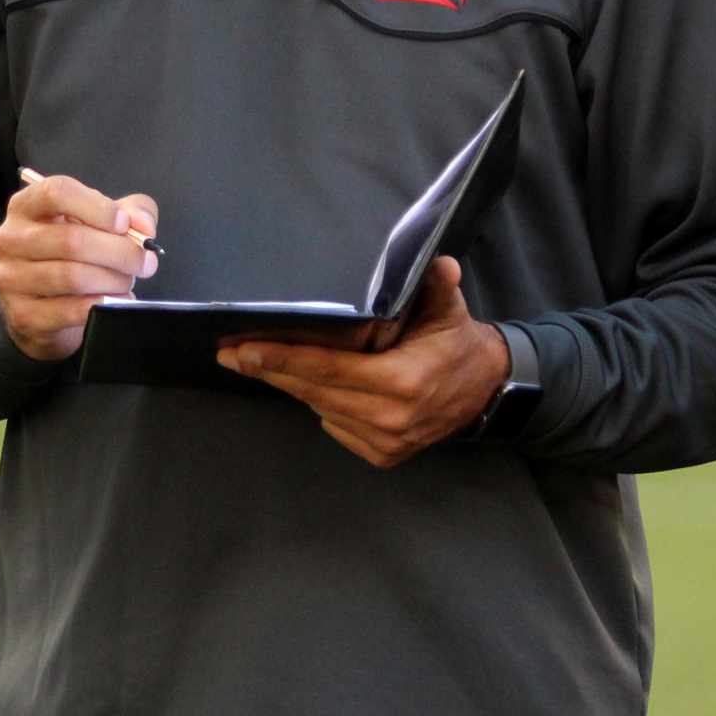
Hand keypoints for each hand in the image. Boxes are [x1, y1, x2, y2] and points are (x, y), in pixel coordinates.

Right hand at [0, 174, 158, 361]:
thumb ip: (131, 213)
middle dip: (121, 252)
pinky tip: (116, 300)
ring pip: (74, 277)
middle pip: (73, 240)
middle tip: (145, 262)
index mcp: (26, 206)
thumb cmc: (75, 255)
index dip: (98, 207)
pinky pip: (75, 309)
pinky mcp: (23, 315)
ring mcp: (11, 279)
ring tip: (126, 281)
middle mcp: (10, 239)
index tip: (124, 225)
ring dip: (114, 280)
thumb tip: (144, 227)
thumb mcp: (102, 223)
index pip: (57, 192)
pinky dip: (106, 304)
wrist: (44, 308)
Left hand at [216, 255, 509, 467]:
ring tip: (268, 362)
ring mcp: (385, 441)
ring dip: (296, 386)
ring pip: (321, 409)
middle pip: (314, 391)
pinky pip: (335, 425)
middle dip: (271, 370)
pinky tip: (320, 385)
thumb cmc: (459, 345)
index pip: (327, 369)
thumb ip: (437, 285)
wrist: (485, 391)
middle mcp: (389, 418)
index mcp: (402, 381)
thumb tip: (439, 261)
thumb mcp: (451, 311)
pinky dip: (324, 404)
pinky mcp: (382, 455)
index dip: (282, 358)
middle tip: (231, 353)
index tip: (243, 350)